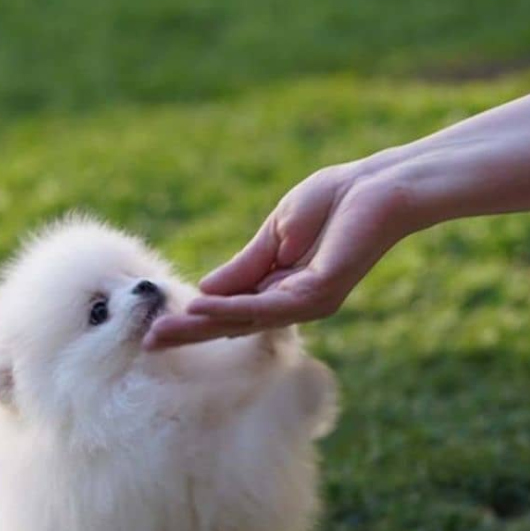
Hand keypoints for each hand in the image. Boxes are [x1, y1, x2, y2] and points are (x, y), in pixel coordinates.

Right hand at [144, 159, 415, 347]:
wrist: (380, 186)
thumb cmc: (334, 202)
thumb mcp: (273, 236)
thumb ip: (242, 268)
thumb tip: (202, 293)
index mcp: (281, 289)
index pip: (230, 311)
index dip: (195, 319)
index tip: (156, 328)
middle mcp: (293, 303)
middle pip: (232, 323)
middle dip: (190, 333)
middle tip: (149, 344)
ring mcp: (307, 302)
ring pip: (244, 320)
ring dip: (201, 325)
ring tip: (162, 331)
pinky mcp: (319, 293)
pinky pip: (266, 306)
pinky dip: (231, 307)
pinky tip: (200, 306)